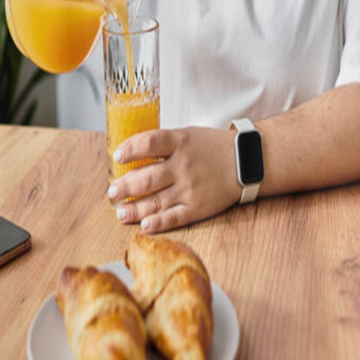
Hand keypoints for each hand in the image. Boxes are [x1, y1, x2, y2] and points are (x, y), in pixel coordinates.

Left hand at [108, 127, 241, 233]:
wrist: (246, 161)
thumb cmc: (213, 147)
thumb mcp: (188, 135)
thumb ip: (163, 143)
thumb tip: (132, 153)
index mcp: (180, 142)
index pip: (148, 143)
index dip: (129, 150)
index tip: (117, 157)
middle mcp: (183, 165)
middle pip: (146, 178)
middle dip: (125, 187)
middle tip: (112, 192)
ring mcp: (190, 188)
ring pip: (155, 201)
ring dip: (134, 209)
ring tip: (121, 212)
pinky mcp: (198, 207)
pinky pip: (173, 217)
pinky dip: (157, 223)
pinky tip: (144, 225)